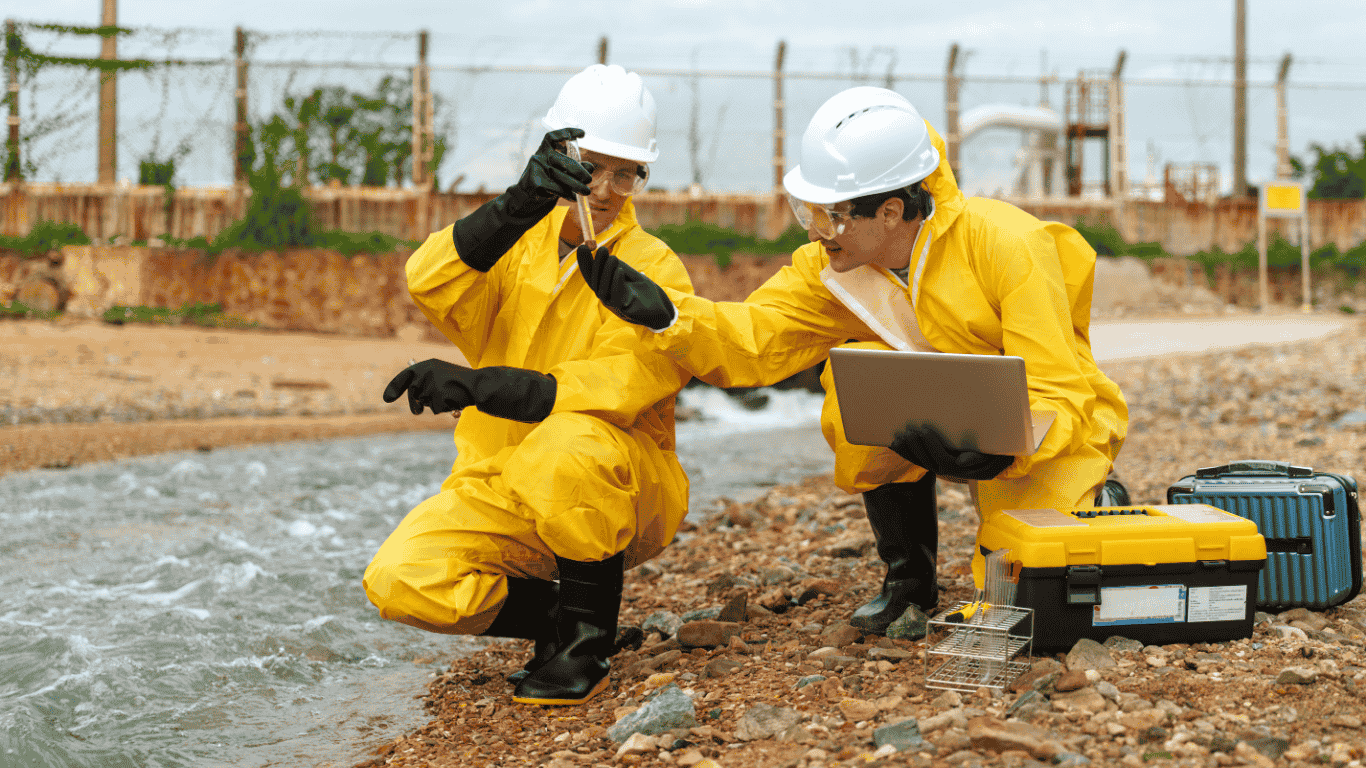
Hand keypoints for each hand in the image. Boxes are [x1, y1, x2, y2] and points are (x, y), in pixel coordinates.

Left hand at [383, 359, 556, 422]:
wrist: (479, 385)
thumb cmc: (460, 383)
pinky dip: (444, 408)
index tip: (387, 399)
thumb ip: (425, 385)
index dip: (394, 388)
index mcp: (428, 365)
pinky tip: (454, 401)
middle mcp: (427, 372)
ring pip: (424, 403)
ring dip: (435, 405)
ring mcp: (433, 384)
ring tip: (449, 397)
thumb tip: (413, 403)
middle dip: (416, 404)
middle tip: (420, 410)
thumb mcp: (440, 378)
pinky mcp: (439, 395)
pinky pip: (435, 409)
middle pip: (414, 394)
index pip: (405, 376)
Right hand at [510, 128, 592, 212]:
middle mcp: (539, 157)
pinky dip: (568, 194)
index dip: (567, 132)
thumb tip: (590, 167)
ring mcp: (536, 169)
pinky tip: (573, 197)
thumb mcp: (558, 173)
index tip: (583, 133)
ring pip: (563, 176)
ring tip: (586, 191)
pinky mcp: (536, 183)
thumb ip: (572, 168)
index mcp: (544, 151)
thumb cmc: (544, 184)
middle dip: (580, 171)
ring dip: (577, 185)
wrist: (524, 200)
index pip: (553, 137)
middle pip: (564, 160)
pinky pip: (558, 188)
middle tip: (588, 179)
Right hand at [576, 244, 675, 330]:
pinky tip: (619, 271)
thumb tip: (609, 255)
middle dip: (596, 265)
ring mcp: (614, 307)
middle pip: (595, 283)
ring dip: (606, 272)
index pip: (592, 276)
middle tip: (601, 249)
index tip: (582, 247)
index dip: (585, 263)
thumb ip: (621, 268)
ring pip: (603, 290)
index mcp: (607, 290)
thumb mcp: (633, 277)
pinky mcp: (625, 312)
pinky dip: (616, 284)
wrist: (662, 311)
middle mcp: (607, 299)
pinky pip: (616, 298)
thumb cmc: (646, 294)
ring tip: (612, 257)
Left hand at [888, 423, 1013, 480]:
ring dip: (908, 450)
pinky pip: (918, 460)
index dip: (931, 446)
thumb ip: (978, 457)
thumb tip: (961, 462)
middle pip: (927, 462)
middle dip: (915, 447)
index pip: (943, 460)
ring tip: (898, 437)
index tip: (924, 430)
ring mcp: (941, 467)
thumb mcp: (994, 454)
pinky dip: (906, 452)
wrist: (996, 456)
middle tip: (908, 431)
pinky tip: (895, 444)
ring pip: (920, 462)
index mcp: (963, 468)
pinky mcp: (935, 461)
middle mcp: (950, 472)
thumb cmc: (997, 451)